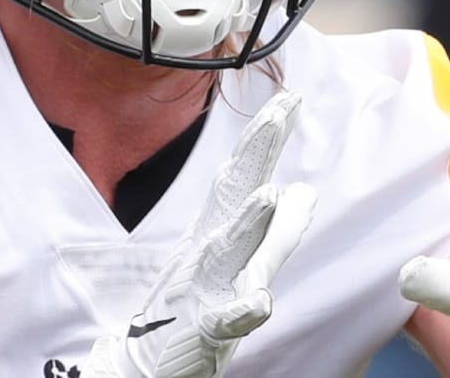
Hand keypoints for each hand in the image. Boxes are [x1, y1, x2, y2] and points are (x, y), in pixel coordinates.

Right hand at [86, 90, 315, 377]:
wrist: (144, 364)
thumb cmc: (196, 308)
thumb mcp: (242, 265)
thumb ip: (277, 231)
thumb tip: (304, 189)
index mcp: (220, 230)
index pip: (246, 174)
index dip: (266, 137)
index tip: (290, 97)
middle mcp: (209, 248)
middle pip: (234, 193)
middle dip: (257, 152)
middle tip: (279, 110)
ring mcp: (203, 286)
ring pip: (227, 250)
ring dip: (247, 222)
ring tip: (268, 192)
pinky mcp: (202, 329)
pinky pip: (222, 318)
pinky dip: (241, 308)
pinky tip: (261, 300)